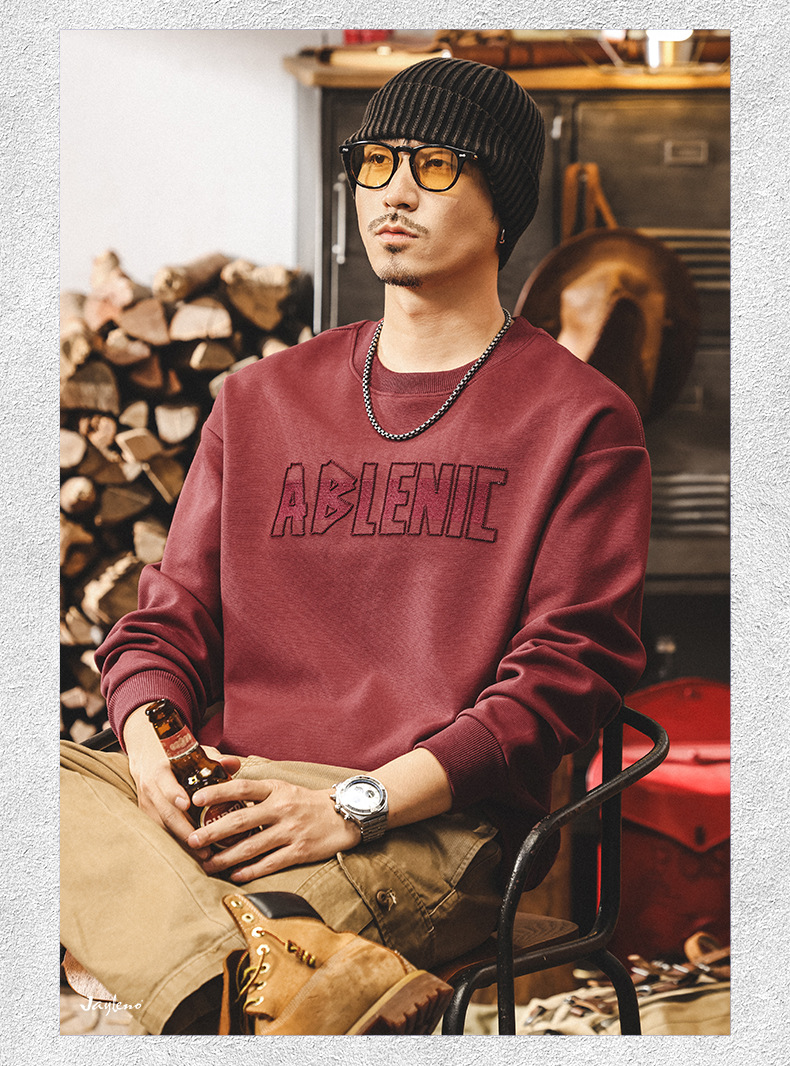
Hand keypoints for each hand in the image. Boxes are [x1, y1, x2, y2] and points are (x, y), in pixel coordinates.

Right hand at [123, 704, 238, 861]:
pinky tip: (195, 854)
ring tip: (204, 855)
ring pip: (163, 828)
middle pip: (166, 813)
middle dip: (185, 831)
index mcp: (161, 771)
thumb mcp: (193, 752)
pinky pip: (161, 832)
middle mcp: (150, 789)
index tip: (187, 805)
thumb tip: (233, 764)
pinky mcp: (146, 817)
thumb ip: (215, 758)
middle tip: (205, 846)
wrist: (147, 757)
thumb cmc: (176, 757)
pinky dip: (177, 843)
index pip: (166, 784)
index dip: (175, 795)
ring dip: (183, 842)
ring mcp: (146, 805)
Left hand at [185, 776, 361, 882]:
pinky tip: (235, 876)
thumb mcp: (283, 788)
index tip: (195, 798)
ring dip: (226, 858)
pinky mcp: (299, 851)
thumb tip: (223, 791)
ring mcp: (290, 830)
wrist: (344, 815)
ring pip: (251, 846)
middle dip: (212, 832)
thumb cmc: (306, 802)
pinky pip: (270, 863)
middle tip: (191, 840)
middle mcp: (281, 808)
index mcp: (275, 789)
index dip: (218, 792)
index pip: (242, 788)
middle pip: (240, 820)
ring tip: (208, 865)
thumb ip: (257, 791)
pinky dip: (250, 871)